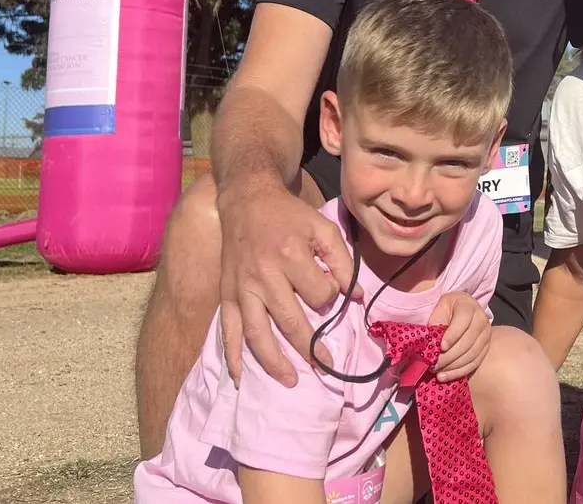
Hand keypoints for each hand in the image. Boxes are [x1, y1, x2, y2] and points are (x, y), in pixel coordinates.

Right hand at [217, 175, 357, 386]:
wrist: (246, 201)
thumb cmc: (290, 216)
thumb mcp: (323, 228)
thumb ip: (343, 261)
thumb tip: (355, 297)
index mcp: (290, 255)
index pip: (318, 294)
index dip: (330, 299)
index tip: (332, 295)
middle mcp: (263, 275)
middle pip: (290, 321)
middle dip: (310, 348)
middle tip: (327, 367)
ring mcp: (241, 288)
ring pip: (257, 334)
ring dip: (273, 362)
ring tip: (291, 381)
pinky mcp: (227, 295)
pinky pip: (228, 331)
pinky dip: (233, 357)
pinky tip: (240, 379)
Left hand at [428, 291, 491, 381]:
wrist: (462, 310)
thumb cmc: (447, 310)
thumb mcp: (440, 309)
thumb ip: (436, 323)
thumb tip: (430, 344)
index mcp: (468, 306)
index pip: (463, 320)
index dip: (452, 335)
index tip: (440, 347)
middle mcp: (481, 320)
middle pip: (467, 341)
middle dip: (448, 356)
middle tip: (433, 364)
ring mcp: (486, 336)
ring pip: (471, 355)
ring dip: (452, 366)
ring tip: (436, 371)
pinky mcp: (486, 349)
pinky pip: (474, 364)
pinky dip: (458, 372)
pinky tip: (444, 376)